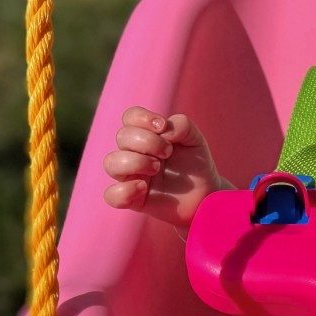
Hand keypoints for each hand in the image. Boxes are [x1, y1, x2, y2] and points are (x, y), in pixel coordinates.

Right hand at [103, 107, 223, 228]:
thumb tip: (163, 129)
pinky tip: (144, 188)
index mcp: (146, 134)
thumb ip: (182, 124)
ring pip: (110, 163)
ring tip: (157, 169)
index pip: (130, 117)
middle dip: (147, 142)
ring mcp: (130, 176)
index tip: (163, 127)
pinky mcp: (132, 199)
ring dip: (135, 162)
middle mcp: (133, 152)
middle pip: (122, 137)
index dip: (142, 118)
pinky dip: (124, 191)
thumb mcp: (195, 139)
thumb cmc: (196, 164)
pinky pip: (111, 195)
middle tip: (168, 153)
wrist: (205, 194)